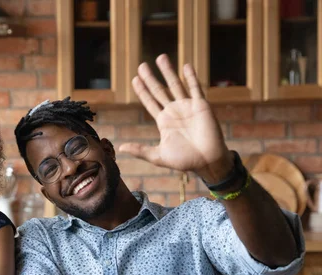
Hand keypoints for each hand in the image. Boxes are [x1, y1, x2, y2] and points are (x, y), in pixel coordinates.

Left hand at [119, 54, 232, 182]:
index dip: (142, 91)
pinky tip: (185, 66)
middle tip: (141, 65)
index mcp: (164, 122)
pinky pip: (195, 89)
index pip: (150, 102)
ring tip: (160, 57)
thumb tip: (121, 148)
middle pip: (159, 90)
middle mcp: (174, 111)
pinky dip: (191, 77)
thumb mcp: (158, 156)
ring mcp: (188, 107)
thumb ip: (140, 150)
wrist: (208, 162)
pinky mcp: (201, 106)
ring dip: (168, 72)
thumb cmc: (185, 161)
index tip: (134, 79)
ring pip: (175, 85)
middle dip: (150, 78)